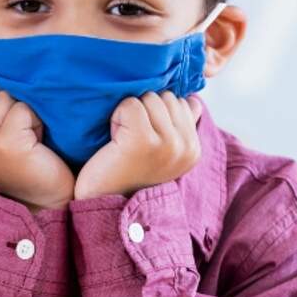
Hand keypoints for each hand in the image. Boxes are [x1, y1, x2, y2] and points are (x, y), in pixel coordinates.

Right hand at [0, 86, 74, 213]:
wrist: (47, 202)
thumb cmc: (32, 166)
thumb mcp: (2, 138)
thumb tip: (3, 71)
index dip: (7, 105)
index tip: (18, 131)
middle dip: (17, 106)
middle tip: (28, 136)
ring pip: (8, 97)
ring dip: (28, 113)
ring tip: (32, 139)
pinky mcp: (5, 143)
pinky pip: (23, 109)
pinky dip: (37, 121)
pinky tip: (39, 143)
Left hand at [73, 91, 202, 199]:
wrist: (102, 199)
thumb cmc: (128, 170)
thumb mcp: (163, 148)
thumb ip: (181, 123)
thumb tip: (192, 98)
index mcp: (194, 149)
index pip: (183, 102)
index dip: (158, 114)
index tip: (147, 140)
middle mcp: (186, 147)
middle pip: (166, 97)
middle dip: (146, 111)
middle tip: (133, 140)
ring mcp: (168, 144)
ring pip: (150, 97)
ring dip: (131, 114)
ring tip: (125, 140)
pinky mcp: (143, 141)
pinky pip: (131, 104)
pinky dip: (118, 116)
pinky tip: (116, 140)